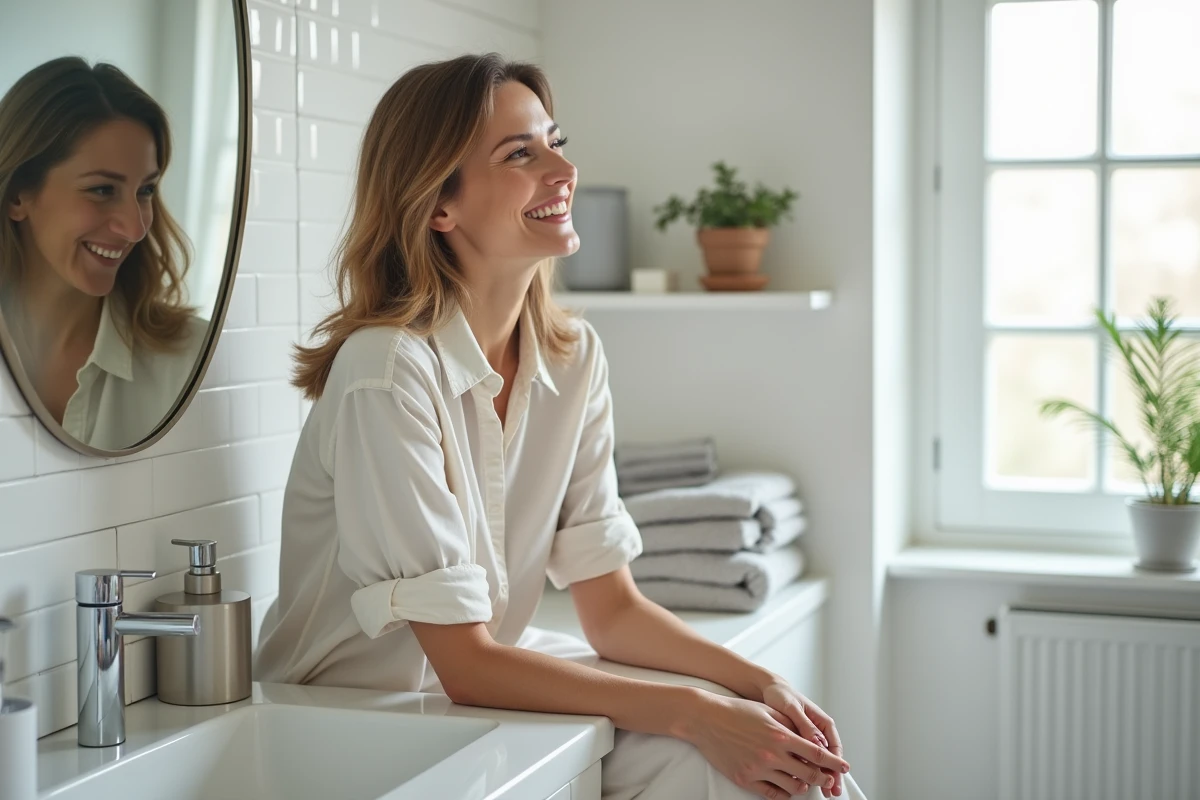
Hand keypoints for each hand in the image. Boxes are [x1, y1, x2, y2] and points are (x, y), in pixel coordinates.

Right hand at [679, 692, 849, 798]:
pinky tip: (786, 788)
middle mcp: (772, 754)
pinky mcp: (746, 779)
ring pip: (793, 788)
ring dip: (803, 786)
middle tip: (827, 779)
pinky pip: (772, 794)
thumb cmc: (737, 712)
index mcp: (781, 735)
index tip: (843, 767)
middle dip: (823, 778)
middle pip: (809, 774)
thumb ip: (791, 725)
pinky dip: (784, 793)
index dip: (834, 763)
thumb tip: (811, 739)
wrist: (706, 719)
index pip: (817, 754)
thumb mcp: (769, 711)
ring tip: (804, 782)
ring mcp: (758, 769)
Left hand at [760, 681, 845, 797]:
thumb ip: (805, 725)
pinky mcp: (798, 743)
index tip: (836, 775)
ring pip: (819, 760)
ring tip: (824, 790)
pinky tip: (806, 781)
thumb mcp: (792, 708)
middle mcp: (818, 731)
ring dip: (822, 775)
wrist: (769, 691)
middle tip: (832, 790)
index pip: (834, 746)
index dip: (836, 763)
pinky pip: (807, 759)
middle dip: (832, 775)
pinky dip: (809, 770)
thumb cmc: (781, 695)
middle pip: (830, 757)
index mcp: (822, 722)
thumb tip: (817, 742)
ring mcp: (809, 738)